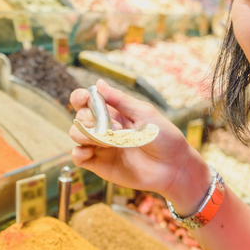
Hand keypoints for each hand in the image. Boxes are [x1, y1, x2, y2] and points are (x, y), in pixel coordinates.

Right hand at [69, 79, 208, 210]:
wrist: (173, 167)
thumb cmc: (164, 138)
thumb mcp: (144, 113)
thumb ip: (120, 100)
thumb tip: (99, 83)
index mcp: (114, 112)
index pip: (86, 101)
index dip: (80, 97)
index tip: (84, 98)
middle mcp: (104, 128)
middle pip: (79, 116)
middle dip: (91, 120)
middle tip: (116, 129)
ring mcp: (100, 146)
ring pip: (76, 134)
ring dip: (85, 135)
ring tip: (108, 142)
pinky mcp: (99, 164)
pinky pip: (77, 157)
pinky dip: (78, 153)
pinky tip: (91, 151)